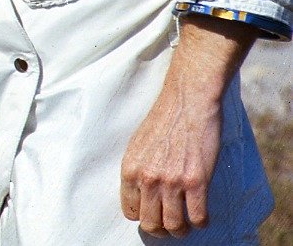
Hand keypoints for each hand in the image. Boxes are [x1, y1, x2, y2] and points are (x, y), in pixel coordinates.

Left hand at [119, 17, 254, 236]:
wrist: (187, 102)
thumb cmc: (164, 120)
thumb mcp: (138, 145)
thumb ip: (138, 170)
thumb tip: (140, 195)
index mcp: (130, 169)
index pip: (129, 211)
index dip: (141, 216)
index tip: (151, 214)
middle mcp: (148, 178)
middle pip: (150, 224)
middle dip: (160, 230)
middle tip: (170, 225)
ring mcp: (172, 181)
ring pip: (174, 226)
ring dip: (181, 230)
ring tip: (186, 224)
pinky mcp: (197, 181)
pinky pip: (198, 218)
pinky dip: (201, 222)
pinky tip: (202, 215)